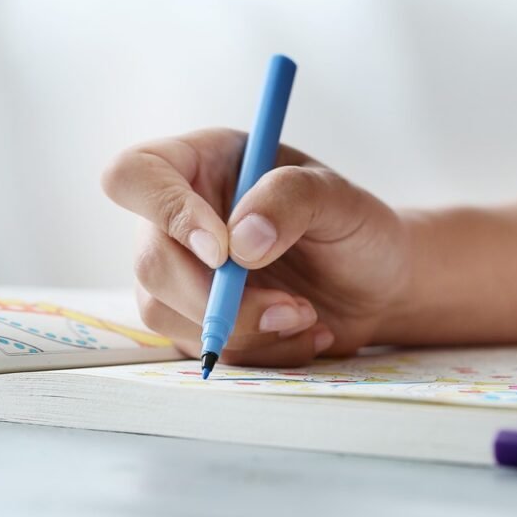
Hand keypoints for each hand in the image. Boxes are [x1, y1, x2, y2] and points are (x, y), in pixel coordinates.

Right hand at [102, 129, 409, 364]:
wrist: (379, 285)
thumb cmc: (357, 228)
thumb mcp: (338, 199)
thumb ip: (291, 200)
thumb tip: (241, 241)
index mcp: (204, 164)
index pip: (136, 175)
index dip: (166, 213)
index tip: (224, 252)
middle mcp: (181, 217)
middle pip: (150, 261)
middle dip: (218, 298)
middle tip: (293, 308)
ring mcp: (184, 272)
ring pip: (165, 313)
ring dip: (243, 330)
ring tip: (307, 316)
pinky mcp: (198, 320)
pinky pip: (203, 347)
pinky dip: (260, 352)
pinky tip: (306, 333)